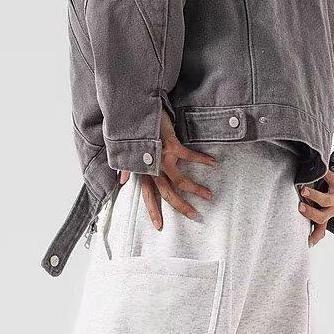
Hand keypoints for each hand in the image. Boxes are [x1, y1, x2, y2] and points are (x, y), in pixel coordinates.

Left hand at [118, 111, 216, 228]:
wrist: (137, 108)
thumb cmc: (134, 129)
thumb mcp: (128, 150)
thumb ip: (126, 167)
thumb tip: (121, 182)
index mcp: (143, 170)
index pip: (147, 195)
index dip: (152, 210)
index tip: (158, 226)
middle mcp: (153, 168)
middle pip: (167, 193)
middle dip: (181, 206)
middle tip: (195, 215)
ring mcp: (162, 158)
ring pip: (181, 181)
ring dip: (196, 189)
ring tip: (209, 195)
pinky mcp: (171, 145)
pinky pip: (189, 156)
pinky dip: (202, 160)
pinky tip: (213, 163)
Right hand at [299, 166, 333, 245]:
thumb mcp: (330, 207)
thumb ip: (317, 213)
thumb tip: (302, 221)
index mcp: (328, 214)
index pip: (319, 231)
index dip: (312, 238)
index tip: (303, 243)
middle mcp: (333, 208)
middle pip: (321, 217)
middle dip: (310, 214)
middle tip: (299, 207)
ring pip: (325, 200)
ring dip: (314, 196)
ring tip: (304, 190)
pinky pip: (329, 177)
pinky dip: (321, 172)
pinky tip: (315, 168)